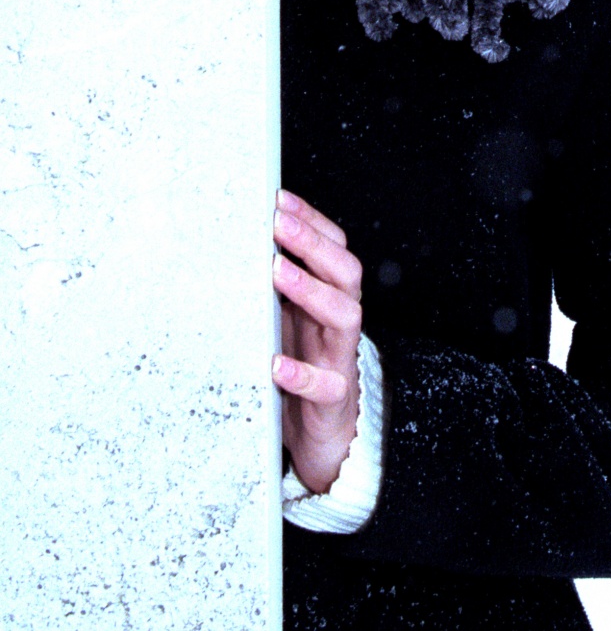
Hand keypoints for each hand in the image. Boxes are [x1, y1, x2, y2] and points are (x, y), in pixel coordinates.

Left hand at [272, 189, 363, 494]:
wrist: (326, 437)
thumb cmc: (304, 368)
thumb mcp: (290, 322)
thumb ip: (278, 289)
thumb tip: (239, 247)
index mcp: (331, 298)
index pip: (335, 248)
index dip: (313, 222)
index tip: (279, 200)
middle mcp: (340, 322)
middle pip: (345, 272)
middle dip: (313, 244)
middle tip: (279, 223)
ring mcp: (340, 359)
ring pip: (344, 317)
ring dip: (312, 291)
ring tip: (279, 271)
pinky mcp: (332, 400)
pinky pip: (323, 385)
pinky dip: (302, 374)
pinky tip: (276, 364)